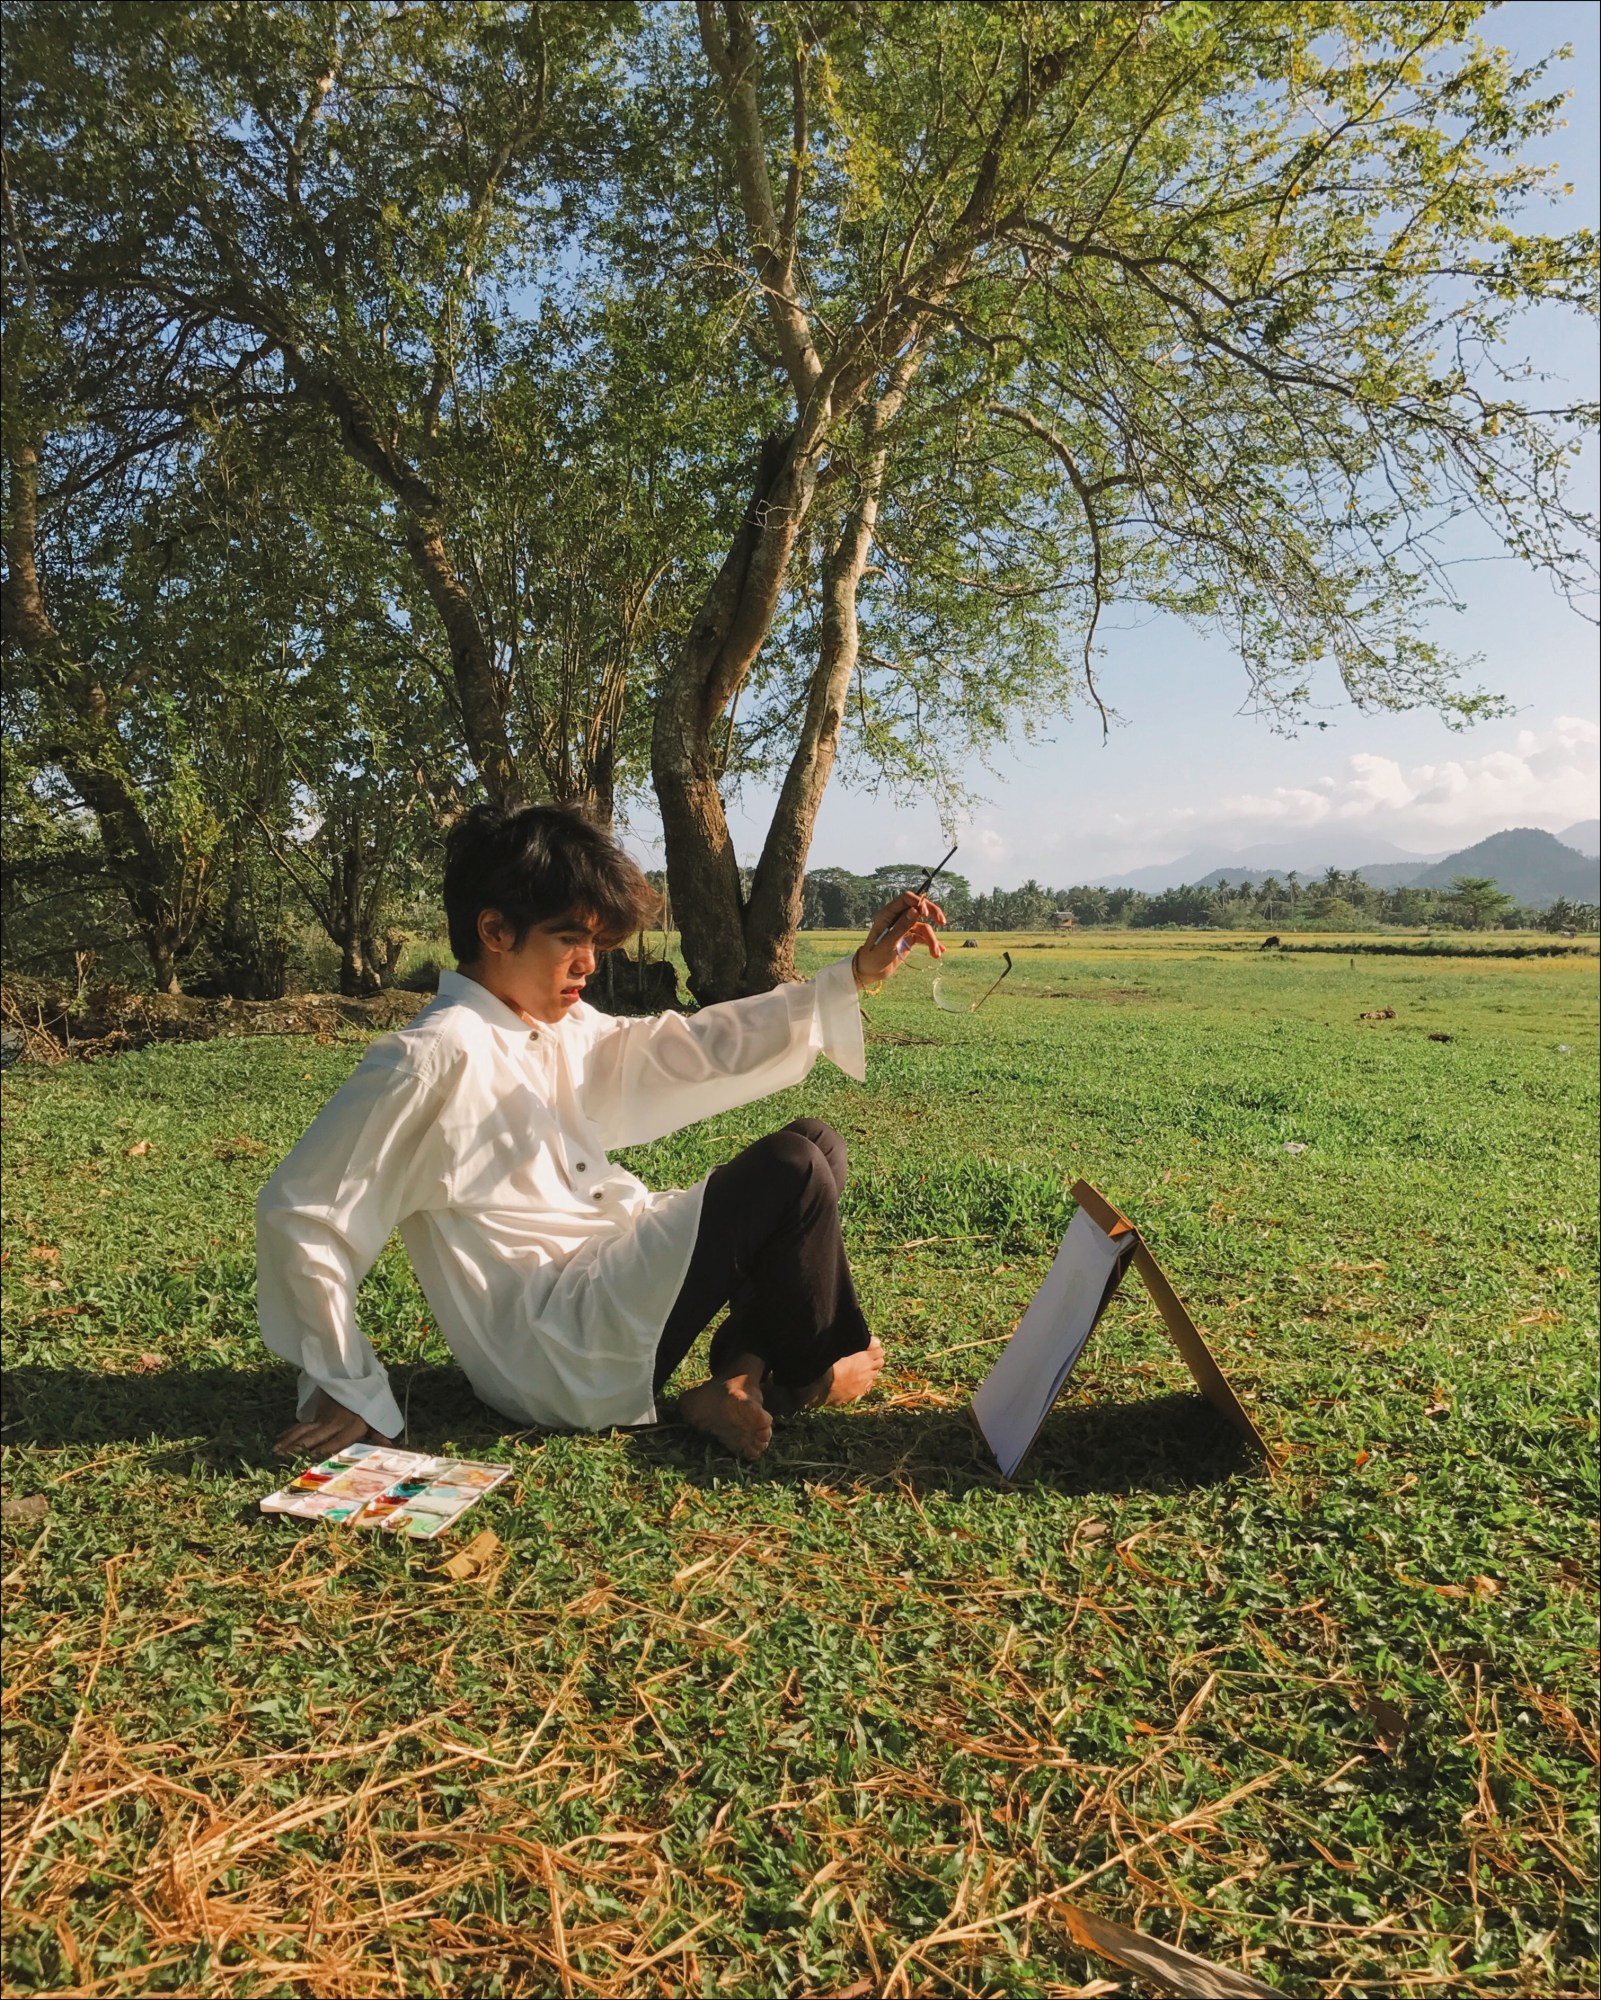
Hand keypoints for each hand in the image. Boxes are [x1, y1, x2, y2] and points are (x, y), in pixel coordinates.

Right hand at [274, 1389, 393, 1461]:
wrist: (356, 1375)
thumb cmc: (368, 1403)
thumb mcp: (377, 1417)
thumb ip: (380, 1434)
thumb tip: (392, 1448)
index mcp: (353, 1426)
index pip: (336, 1443)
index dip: (322, 1454)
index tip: (308, 1464)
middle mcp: (336, 1422)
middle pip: (313, 1439)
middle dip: (297, 1450)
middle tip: (281, 1461)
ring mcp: (325, 1416)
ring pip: (303, 1431)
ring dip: (288, 1442)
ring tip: (275, 1453)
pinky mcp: (318, 1411)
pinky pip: (301, 1424)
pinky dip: (289, 1433)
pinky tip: (279, 1440)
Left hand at [854, 891, 945, 989]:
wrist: (871, 972)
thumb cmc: (874, 956)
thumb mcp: (888, 943)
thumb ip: (901, 927)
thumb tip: (915, 911)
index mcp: (888, 914)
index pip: (906, 899)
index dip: (918, 902)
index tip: (926, 914)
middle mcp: (897, 918)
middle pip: (919, 908)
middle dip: (932, 914)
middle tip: (942, 922)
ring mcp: (905, 928)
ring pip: (924, 926)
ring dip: (932, 939)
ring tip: (935, 953)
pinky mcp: (910, 938)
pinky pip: (924, 937)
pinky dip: (932, 944)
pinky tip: (938, 953)